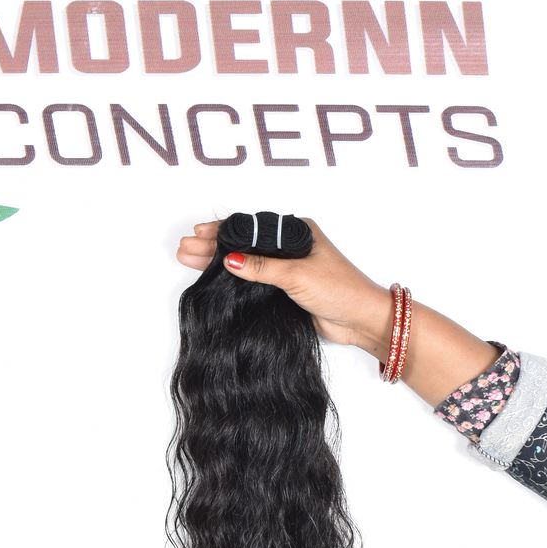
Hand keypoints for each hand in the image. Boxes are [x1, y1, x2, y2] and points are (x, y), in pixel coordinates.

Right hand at [176, 217, 393, 353]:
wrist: (361, 320)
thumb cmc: (339, 289)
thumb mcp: (297, 274)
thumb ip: (261, 267)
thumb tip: (228, 260)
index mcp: (297, 231)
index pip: (252, 227)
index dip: (223, 231)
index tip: (199, 234)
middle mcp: (290, 247)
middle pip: (244, 243)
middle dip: (213, 246)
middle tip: (185, 249)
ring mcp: (287, 269)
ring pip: (245, 263)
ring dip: (218, 263)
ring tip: (188, 260)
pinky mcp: (285, 291)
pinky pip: (252, 282)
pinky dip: (231, 281)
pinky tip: (212, 280)